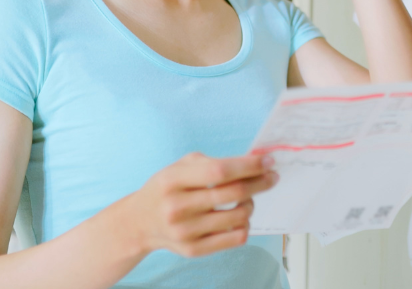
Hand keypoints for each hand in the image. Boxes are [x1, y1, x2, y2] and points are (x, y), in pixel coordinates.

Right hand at [125, 152, 278, 257]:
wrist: (139, 222)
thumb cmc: (167, 188)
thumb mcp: (180, 166)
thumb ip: (213, 163)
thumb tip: (254, 162)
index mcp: (173, 180)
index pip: (220, 171)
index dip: (249, 165)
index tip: (268, 160)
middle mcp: (177, 207)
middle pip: (234, 193)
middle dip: (260, 182)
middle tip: (272, 176)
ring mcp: (185, 231)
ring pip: (239, 216)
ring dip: (252, 204)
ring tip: (248, 198)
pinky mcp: (193, 249)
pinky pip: (235, 238)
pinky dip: (245, 225)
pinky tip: (240, 217)